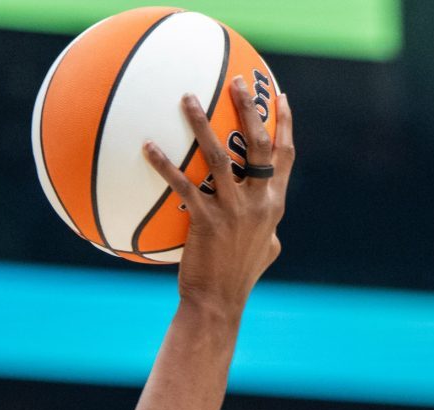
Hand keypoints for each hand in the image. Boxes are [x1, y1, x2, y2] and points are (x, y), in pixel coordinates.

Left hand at [143, 82, 293, 318]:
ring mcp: (234, 210)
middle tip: (237, 81)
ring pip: (220, 156)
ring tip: (187, 98)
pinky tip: (148, 146)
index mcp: (274, 204)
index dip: (284, 124)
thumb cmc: (237, 278)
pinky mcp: (207, 220)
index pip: (286, 156)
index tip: (280, 97)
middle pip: (259, 144)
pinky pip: (182, 183)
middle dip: (250, 108)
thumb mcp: (265, 250)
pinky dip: (164, 163)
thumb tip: (270, 224)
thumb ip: (268, 229)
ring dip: (203, 123)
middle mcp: (260, 202)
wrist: (219, 303)